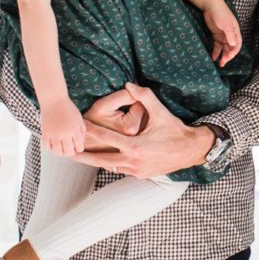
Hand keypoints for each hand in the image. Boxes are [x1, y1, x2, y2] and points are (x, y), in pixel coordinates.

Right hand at [41, 97, 86, 157]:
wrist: (54, 99)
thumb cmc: (68, 109)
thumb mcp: (79, 119)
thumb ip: (81, 132)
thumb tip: (79, 146)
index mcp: (74, 129)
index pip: (79, 147)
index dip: (79, 148)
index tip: (77, 146)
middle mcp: (64, 133)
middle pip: (69, 152)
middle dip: (71, 152)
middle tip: (70, 148)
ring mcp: (53, 134)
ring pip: (57, 152)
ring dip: (61, 152)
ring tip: (62, 147)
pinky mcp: (45, 133)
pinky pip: (47, 147)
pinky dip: (50, 148)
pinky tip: (53, 143)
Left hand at [71, 82, 216, 176]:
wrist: (192, 150)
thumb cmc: (175, 129)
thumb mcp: (160, 111)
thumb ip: (143, 96)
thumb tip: (128, 85)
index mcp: (135, 146)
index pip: (105, 138)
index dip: (90, 132)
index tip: (77, 127)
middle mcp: (133, 161)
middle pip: (99, 159)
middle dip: (82, 155)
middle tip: (66, 151)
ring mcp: (136, 170)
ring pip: (108, 166)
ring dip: (94, 161)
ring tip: (79, 156)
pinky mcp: (140, 175)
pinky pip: (119, 169)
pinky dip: (108, 164)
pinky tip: (100, 160)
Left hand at [204, 0, 241, 65]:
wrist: (210, 5)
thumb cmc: (220, 12)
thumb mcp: (226, 23)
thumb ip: (230, 34)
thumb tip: (234, 45)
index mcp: (235, 32)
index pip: (237, 45)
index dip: (233, 52)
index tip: (227, 57)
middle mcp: (230, 35)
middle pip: (231, 48)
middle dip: (227, 56)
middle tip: (222, 63)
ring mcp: (223, 35)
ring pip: (224, 48)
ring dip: (222, 56)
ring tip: (219, 63)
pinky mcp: (216, 35)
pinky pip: (217, 45)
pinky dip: (215, 52)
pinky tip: (213, 57)